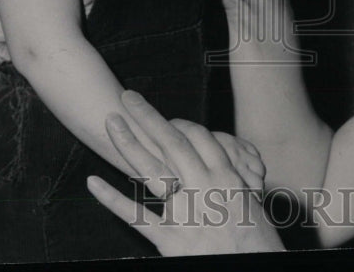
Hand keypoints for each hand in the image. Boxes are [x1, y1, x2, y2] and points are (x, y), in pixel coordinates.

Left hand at [87, 91, 283, 255]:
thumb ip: (231, 184)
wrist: (257, 269)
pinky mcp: (170, 239)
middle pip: (172, 141)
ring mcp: (184, 211)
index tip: (162, 117)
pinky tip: (94, 184)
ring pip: (152, 168)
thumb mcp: (252, 204)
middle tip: (128, 98)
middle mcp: (204, 187)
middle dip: (148, 117)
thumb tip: (221, 172)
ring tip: (112, 122)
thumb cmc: (260, 244)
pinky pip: (136, 216)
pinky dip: (112, 199)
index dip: (178, 122)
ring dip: (128, 143)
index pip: (198, 137)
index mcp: (226, 176)